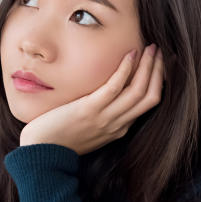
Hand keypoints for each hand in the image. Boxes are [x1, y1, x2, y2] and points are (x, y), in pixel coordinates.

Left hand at [19, 44, 164, 153]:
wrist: (40, 153)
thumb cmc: (57, 140)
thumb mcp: (87, 130)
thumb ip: (100, 116)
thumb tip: (103, 97)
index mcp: (118, 129)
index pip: (147, 105)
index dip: (157, 83)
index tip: (159, 65)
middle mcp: (117, 125)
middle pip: (149, 97)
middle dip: (159, 72)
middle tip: (161, 52)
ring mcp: (105, 118)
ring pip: (139, 91)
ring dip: (149, 67)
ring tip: (151, 48)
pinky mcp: (89, 110)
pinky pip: (115, 87)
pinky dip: (126, 69)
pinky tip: (131, 54)